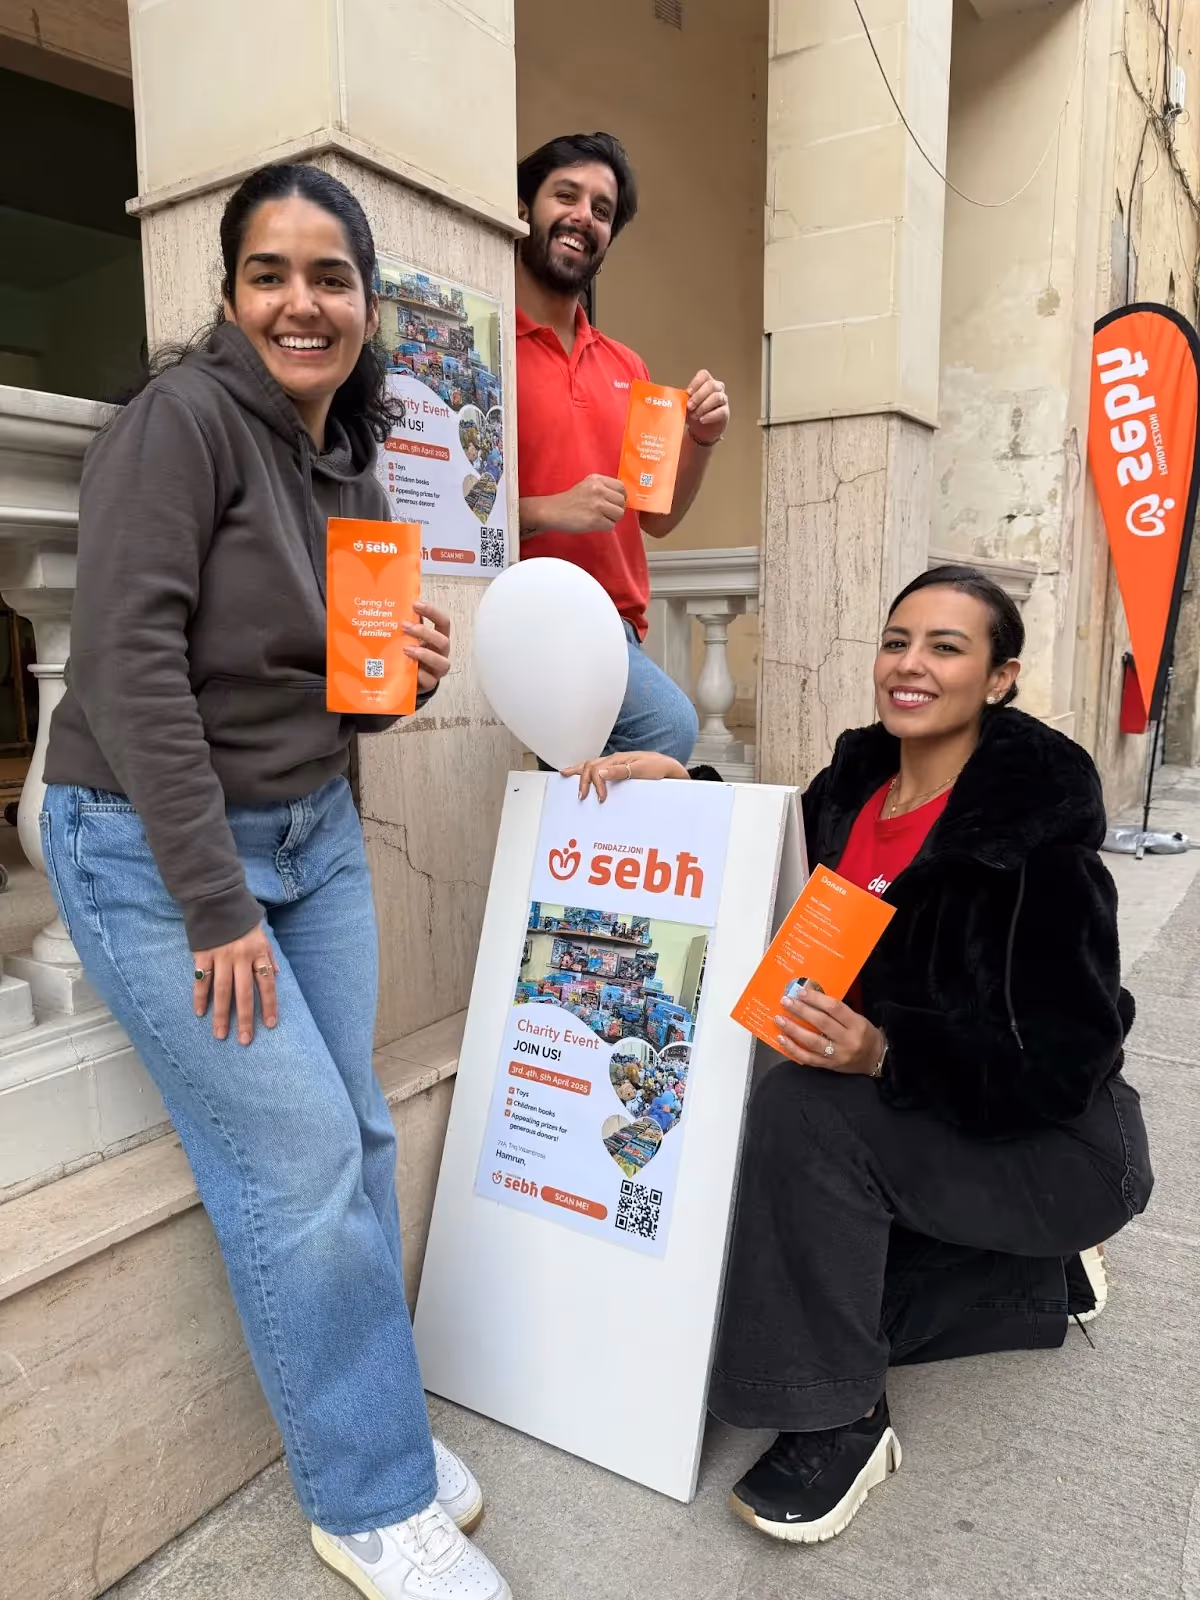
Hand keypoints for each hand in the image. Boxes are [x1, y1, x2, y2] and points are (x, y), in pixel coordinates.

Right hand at [193, 924, 278, 1045]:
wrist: (216, 898)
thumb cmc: (242, 918)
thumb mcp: (262, 934)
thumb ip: (268, 955)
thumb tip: (276, 975)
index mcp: (258, 952)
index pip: (266, 984)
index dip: (269, 1005)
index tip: (271, 1025)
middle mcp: (241, 957)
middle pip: (244, 993)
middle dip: (245, 1019)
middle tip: (244, 1040)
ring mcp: (221, 956)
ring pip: (221, 991)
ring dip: (221, 1014)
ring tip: (220, 1034)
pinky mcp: (202, 954)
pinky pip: (202, 980)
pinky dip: (200, 997)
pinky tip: (199, 1012)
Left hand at [402, 601, 451, 693]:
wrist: (408, 680)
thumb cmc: (410, 654)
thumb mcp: (409, 638)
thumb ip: (408, 626)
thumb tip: (396, 607)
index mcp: (438, 638)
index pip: (443, 622)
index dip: (432, 612)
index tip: (416, 604)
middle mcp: (441, 653)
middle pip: (443, 641)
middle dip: (425, 633)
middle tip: (404, 626)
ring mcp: (437, 670)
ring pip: (441, 662)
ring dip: (424, 654)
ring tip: (406, 649)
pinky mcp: (430, 684)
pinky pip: (429, 680)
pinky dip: (418, 673)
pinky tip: (406, 668)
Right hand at [547, 475, 626, 534]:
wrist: (553, 511)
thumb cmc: (569, 501)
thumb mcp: (586, 486)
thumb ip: (603, 488)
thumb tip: (620, 498)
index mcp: (597, 480)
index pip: (621, 487)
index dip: (620, 497)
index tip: (614, 503)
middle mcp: (598, 490)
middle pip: (622, 502)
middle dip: (616, 509)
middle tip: (605, 513)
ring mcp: (597, 504)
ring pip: (619, 514)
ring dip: (611, 519)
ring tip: (599, 518)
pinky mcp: (595, 519)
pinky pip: (611, 526)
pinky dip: (604, 527)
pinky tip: (594, 524)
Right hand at [562, 751, 690, 801]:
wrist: (668, 769)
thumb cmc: (657, 768)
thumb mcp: (642, 770)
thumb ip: (621, 771)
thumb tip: (601, 774)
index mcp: (617, 759)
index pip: (597, 770)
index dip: (596, 785)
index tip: (601, 799)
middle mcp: (613, 761)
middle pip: (589, 766)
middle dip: (581, 781)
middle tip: (581, 796)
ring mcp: (615, 764)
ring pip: (590, 765)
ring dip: (578, 771)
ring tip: (566, 776)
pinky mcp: (617, 770)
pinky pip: (597, 770)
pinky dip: (586, 772)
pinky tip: (582, 776)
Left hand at [685, 370, 728, 446]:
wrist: (701, 430)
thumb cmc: (694, 413)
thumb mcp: (686, 405)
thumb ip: (683, 399)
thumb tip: (674, 399)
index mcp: (707, 382)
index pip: (704, 375)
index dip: (696, 382)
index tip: (688, 392)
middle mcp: (717, 388)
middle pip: (711, 385)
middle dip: (698, 396)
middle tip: (689, 406)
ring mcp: (723, 400)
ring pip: (717, 397)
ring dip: (703, 406)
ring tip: (694, 415)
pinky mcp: (725, 412)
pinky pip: (721, 411)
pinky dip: (710, 416)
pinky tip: (702, 420)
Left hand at [774, 986, 883, 1075]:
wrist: (876, 1059)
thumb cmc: (864, 1034)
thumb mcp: (857, 1018)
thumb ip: (836, 1011)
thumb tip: (810, 996)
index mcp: (857, 1024)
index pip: (834, 1008)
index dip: (816, 998)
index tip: (801, 992)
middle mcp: (848, 1040)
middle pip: (821, 1023)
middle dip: (801, 1011)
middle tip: (786, 1001)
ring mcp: (837, 1055)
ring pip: (812, 1041)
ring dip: (793, 1029)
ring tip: (779, 1019)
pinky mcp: (829, 1066)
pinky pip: (808, 1058)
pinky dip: (793, 1049)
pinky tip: (782, 1039)